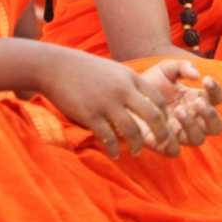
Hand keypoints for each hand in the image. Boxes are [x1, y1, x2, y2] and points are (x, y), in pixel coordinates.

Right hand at [37, 49, 178, 158]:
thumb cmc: (86, 70)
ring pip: (132, 130)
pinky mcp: (90, 115)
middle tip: (162, 144)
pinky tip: (115, 153)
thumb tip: (143, 100)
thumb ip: (129, 84)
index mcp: (130, 78)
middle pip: (153, 116)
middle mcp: (123, 90)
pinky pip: (108, 137)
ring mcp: (107, 103)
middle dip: (161, 133)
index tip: (165, 126)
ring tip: (137, 152)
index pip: (158, 99)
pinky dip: (114, 148)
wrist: (56, 67)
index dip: (165, 115)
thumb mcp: (114, 70)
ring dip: (137, 144)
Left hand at [133, 59, 221, 149]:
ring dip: (192, 125)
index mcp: (198, 100)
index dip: (216, 90)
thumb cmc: (150, 82)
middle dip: (210, 115)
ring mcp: (180, 134)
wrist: (125, 95)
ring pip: (198, 139)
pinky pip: (174, 151)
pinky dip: (172, 142)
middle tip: (197, 102)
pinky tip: (164, 128)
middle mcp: (194, 119)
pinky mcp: (163, 144)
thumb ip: (183, 67)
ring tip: (179, 110)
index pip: (217, 99)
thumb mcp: (166, 69)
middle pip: (216, 127)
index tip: (206, 79)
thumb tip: (197, 75)